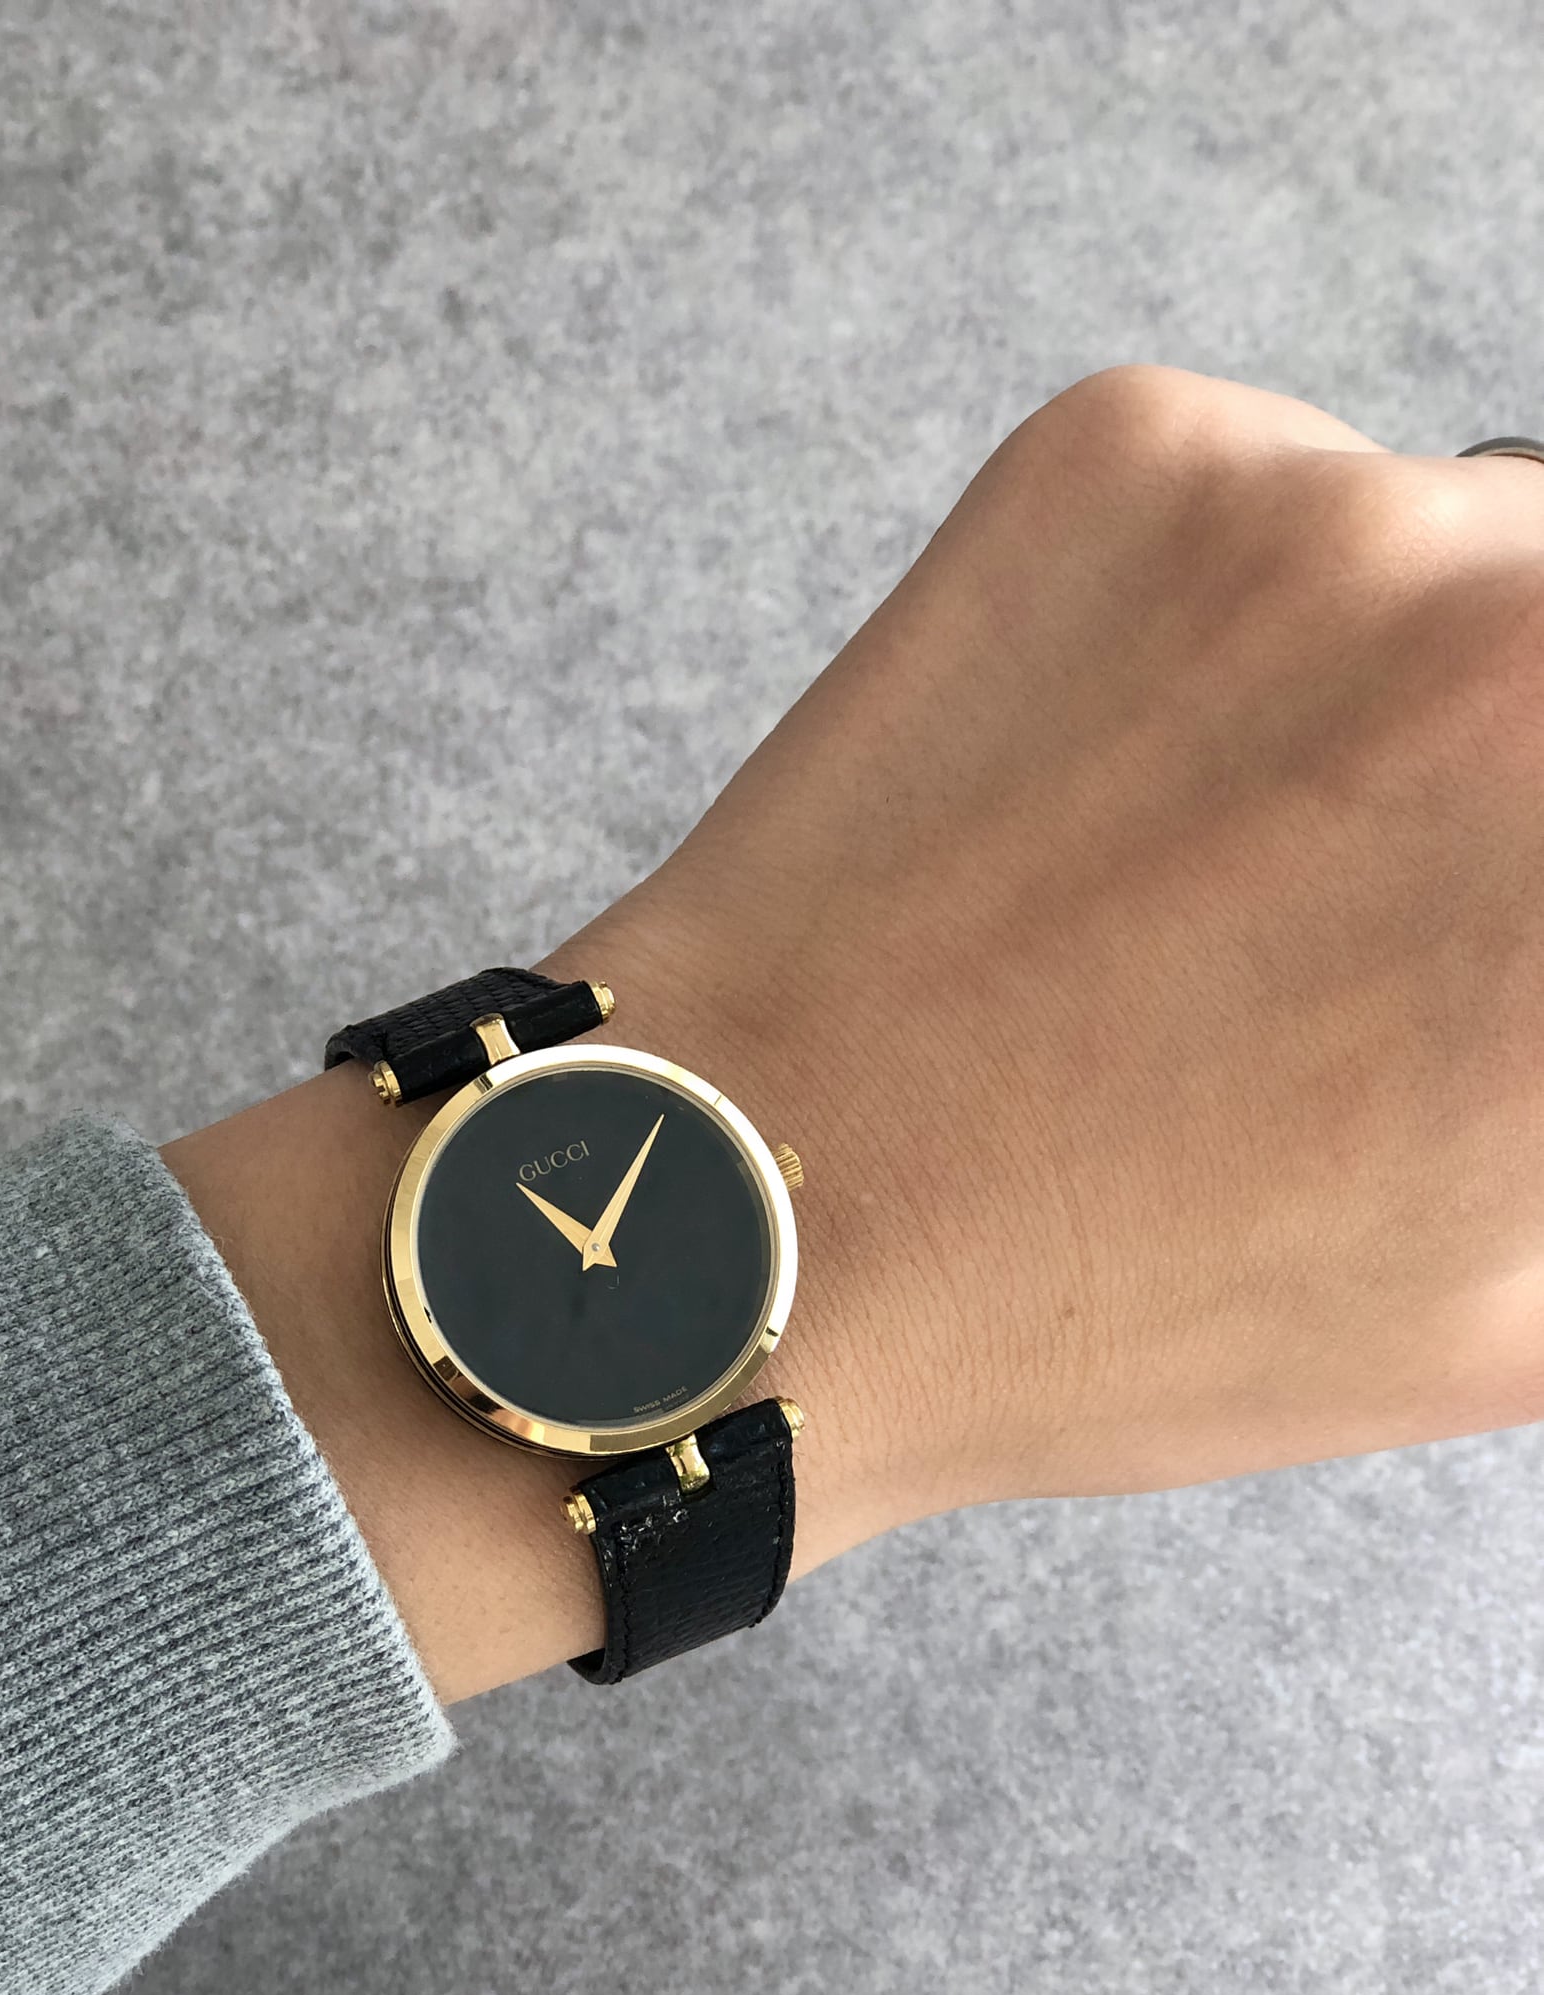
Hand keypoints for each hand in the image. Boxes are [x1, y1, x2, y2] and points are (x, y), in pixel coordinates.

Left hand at [539, 364, 1543, 1565]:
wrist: (755, 1211)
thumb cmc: (1108, 1303)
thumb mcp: (1507, 1317)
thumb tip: (1539, 1002)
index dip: (1523, 910)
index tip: (1481, 936)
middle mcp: (1515, 639)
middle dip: (1515, 781)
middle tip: (1383, 906)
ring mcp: (1319, 515)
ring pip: (1453, 555)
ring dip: (1401, 681)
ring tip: (1226, 865)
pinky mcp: (1135, 453)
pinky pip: (1274, 494)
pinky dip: (1231, 619)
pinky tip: (1109, 787)